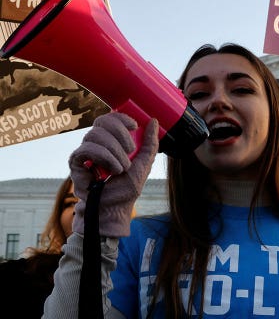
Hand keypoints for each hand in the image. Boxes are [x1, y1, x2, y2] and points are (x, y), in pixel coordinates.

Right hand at [70, 112, 158, 237]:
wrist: (112, 210)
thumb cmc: (126, 190)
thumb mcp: (144, 165)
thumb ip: (149, 144)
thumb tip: (154, 121)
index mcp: (112, 141)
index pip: (111, 118)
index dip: (121, 117)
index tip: (134, 125)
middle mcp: (97, 143)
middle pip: (103, 121)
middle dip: (121, 134)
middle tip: (130, 151)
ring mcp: (85, 152)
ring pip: (96, 135)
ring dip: (115, 152)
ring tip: (122, 169)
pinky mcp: (76, 162)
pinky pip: (86, 148)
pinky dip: (104, 157)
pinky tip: (112, 170)